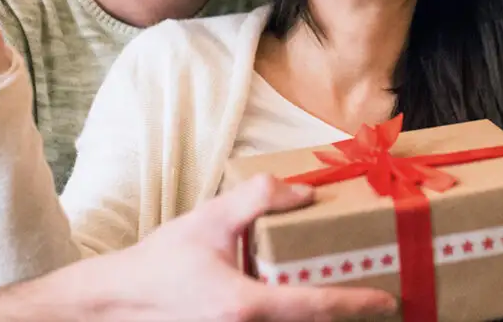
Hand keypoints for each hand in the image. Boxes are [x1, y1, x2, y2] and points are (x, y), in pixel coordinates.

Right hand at [87, 175, 398, 321]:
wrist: (116, 302)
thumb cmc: (161, 262)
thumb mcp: (209, 219)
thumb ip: (260, 199)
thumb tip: (306, 193)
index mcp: (244, 304)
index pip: (314, 307)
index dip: (354, 303)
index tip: (386, 300)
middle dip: (343, 315)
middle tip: (374, 298)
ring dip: (316, 317)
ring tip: (341, 300)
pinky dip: (292, 318)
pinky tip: (303, 303)